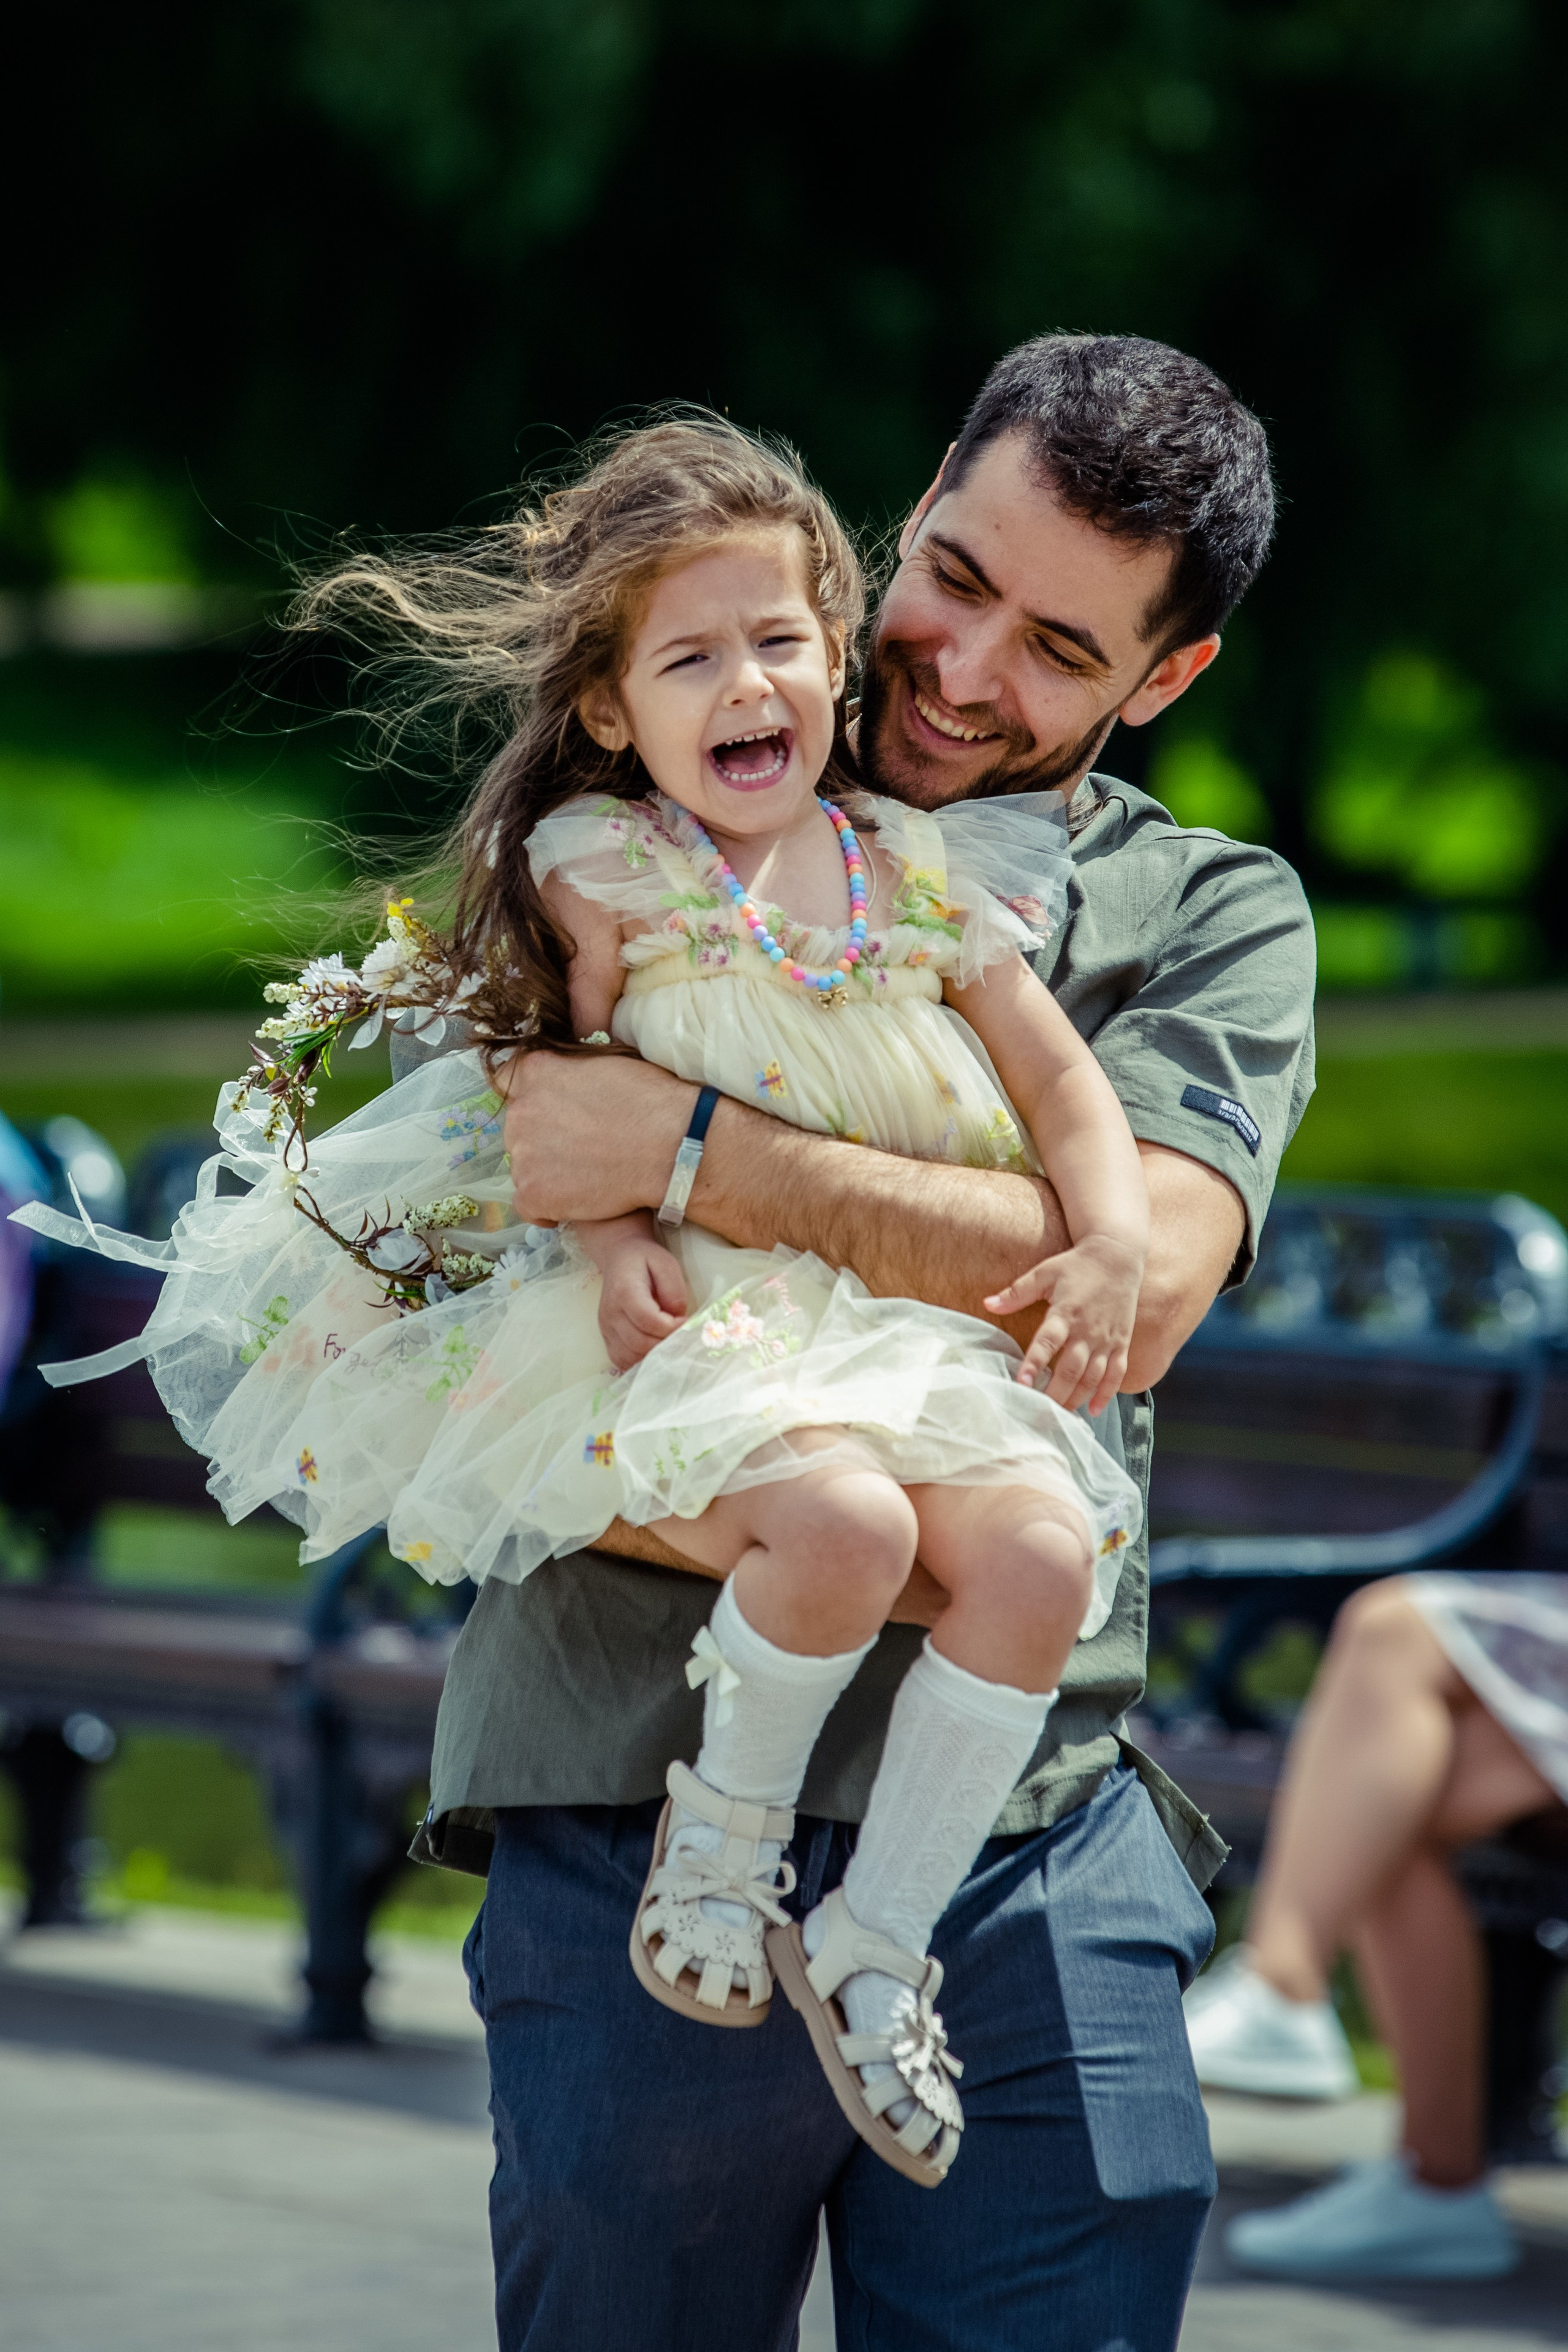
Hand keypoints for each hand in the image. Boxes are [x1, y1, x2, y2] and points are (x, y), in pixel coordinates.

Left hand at [498, 1051, 694, 1226]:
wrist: (670, 1146)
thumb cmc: (650, 1102)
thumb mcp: (603, 1063)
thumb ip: (568, 1069)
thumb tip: (562, 1079)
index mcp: (537, 1070)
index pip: (508, 1080)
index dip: (530, 1098)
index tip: (549, 1112)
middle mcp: (521, 1110)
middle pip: (517, 1129)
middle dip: (541, 1138)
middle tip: (579, 1148)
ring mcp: (523, 1154)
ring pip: (523, 1167)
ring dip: (546, 1172)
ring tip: (586, 1175)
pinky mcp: (533, 1193)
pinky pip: (528, 1205)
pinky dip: (548, 1207)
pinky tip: (576, 1201)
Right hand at [597, 1234, 688, 1370]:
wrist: (619, 1259)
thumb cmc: (644, 1259)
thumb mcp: (666, 1263)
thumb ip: (674, 1290)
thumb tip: (678, 1318)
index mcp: (624, 1291)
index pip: (648, 1320)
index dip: (671, 1328)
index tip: (687, 1323)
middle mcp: (610, 1313)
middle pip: (639, 1343)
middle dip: (666, 1344)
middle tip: (682, 1337)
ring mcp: (606, 1328)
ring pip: (630, 1357)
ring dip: (655, 1356)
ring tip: (670, 1343)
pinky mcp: (607, 1338)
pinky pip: (623, 1361)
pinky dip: (641, 1362)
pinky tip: (655, 1351)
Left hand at [984, 1234, 1143, 1413]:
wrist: (1118, 1255)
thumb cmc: (1077, 1264)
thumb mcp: (1044, 1272)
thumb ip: (1016, 1292)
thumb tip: (986, 1303)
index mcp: (1065, 1312)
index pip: (1047, 1343)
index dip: (1034, 1364)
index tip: (1022, 1385)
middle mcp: (1087, 1330)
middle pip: (1070, 1370)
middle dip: (1054, 1394)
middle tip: (1038, 1413)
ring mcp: (1106, 1338)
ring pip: (1092, 1377)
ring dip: (1076, 1398)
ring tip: (1059, 1416)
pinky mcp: (1121, 1342)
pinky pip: (1116, 1373)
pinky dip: (1106, 1393)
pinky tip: (1093, 1410)